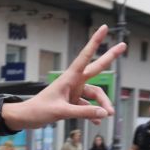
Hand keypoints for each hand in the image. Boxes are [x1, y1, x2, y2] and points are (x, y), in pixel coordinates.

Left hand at [8, 26, 123, 129]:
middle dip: (109, 57)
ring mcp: (73, 91)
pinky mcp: (71, 102)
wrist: (25, 118)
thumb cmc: (38, 110)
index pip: (86, 56)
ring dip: (101, 105)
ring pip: (94, 94)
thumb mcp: (61, 112)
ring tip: (107, 116)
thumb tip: (103, 113)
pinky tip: (96, 121)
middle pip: (96, 68)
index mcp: (69, 78)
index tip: (105, 28)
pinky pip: (87, 106)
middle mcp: (73, 82)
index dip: (96, 41)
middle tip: (123, 45)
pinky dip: (92, 113)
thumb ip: (83, 113)